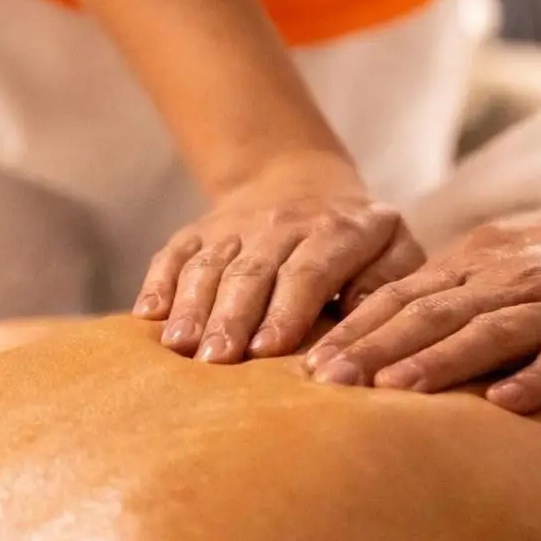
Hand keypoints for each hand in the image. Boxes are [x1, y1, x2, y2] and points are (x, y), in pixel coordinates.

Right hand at [133, 152, 424, 362]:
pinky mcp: (200, 230)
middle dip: (233, 316)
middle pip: (252, 272)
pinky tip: (148, 316)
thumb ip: (387, 279)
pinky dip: (158, 282)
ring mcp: (234, 226)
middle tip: (216, 360)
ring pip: (210, 264)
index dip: (287, 309)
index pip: (307, 271)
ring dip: (193, 305)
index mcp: (334, 230)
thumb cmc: (359, 236)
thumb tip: (357, 314)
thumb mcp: (393, 247)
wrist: (301, 180)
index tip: (268, 349)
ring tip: (180, 346)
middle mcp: (280, 224)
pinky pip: (174, 253)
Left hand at [305, 192, 540, 413]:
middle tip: (328, 380)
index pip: (407, 297)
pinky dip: (535, 379)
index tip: (312, 362)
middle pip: (436, 314)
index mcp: (478, 265)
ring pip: (492, 332)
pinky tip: (503, 404)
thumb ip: (448, 290)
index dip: (360, 329)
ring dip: (441, 361)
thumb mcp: (496, 261)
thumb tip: (382, 328)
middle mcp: (510, 283)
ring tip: (393, 389)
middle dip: (379, 347)